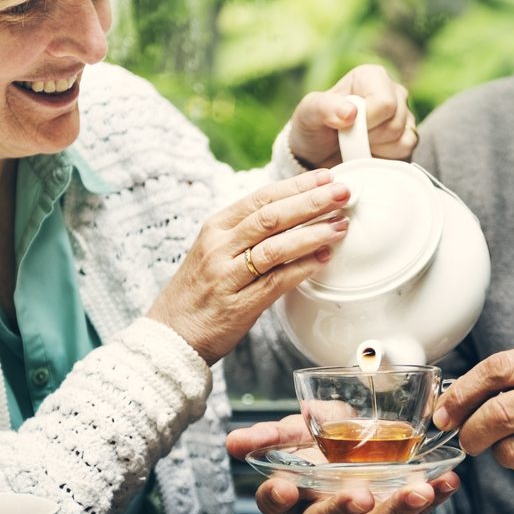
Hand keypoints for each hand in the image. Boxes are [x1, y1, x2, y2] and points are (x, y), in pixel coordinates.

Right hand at [147, 170, 349, 364]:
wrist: (170, 335)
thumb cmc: (199, 293)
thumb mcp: (214, 253)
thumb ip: (246, 235)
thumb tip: (293, 217)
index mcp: (215, 228)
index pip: (260, 197)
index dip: (296, 186)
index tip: (326, 178)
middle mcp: (219, 247)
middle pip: (271, 217)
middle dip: (311, 202)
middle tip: (343, 193)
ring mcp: (227, 275)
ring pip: (275, 247)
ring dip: (313, 234)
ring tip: (340, 225)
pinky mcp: (238, 305)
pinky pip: (276, 281)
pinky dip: (303, 268)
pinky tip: (324, 258)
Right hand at [226, 415, 459, 513]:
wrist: (367, 459)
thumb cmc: (327, 450)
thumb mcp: (301, 434)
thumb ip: (274, 434)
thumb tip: (236, 441)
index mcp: (295, 495)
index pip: (275, 504)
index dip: (276, 497)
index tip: (284, 486)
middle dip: (342, 510)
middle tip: (361, 496)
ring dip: (399, 511)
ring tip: (420, 490)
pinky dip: (436, 499)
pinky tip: (448, 481)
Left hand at [288, 64, 416, 167]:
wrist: (319, 156)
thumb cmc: (314, 129)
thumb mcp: (308, 114)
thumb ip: (324, 107)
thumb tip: (351, 112)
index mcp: (371, 76)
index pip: (384, 103)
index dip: (366, 123)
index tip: (346, 128)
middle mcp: (393, 91)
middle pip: (395, 123)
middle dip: (369, 138)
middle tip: (349, 138)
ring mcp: (405, 114)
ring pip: (404, 139)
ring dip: (377, 149)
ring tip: (358, 144)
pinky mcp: (409, 137)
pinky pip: (408, 151)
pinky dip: (387, 157)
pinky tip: (370, 152)